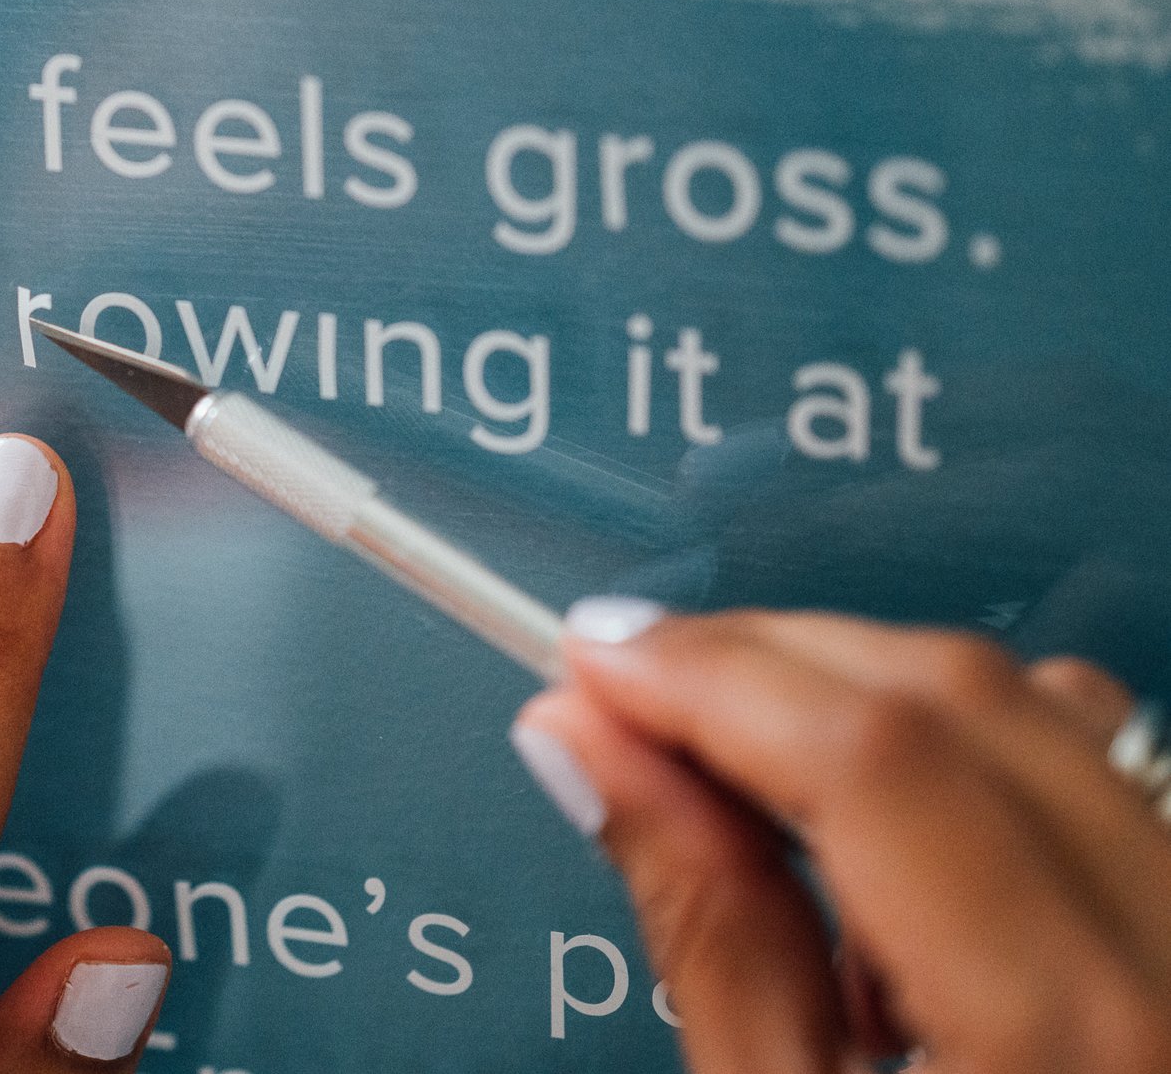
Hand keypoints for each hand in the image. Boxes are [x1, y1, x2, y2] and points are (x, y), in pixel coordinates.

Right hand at [514, 599, 1170, 1071]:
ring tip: (734, 763)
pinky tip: (875, 833)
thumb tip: (591, 746)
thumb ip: (703, 927)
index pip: (875, 755)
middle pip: (962, 700)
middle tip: (627, 690)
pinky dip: (969, 756)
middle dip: (770, 659)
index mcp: (1070, 1043)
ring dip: (864, 696)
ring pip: (1043, 715)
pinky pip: (1103, 782)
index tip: (591, 665)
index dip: (709, 675)